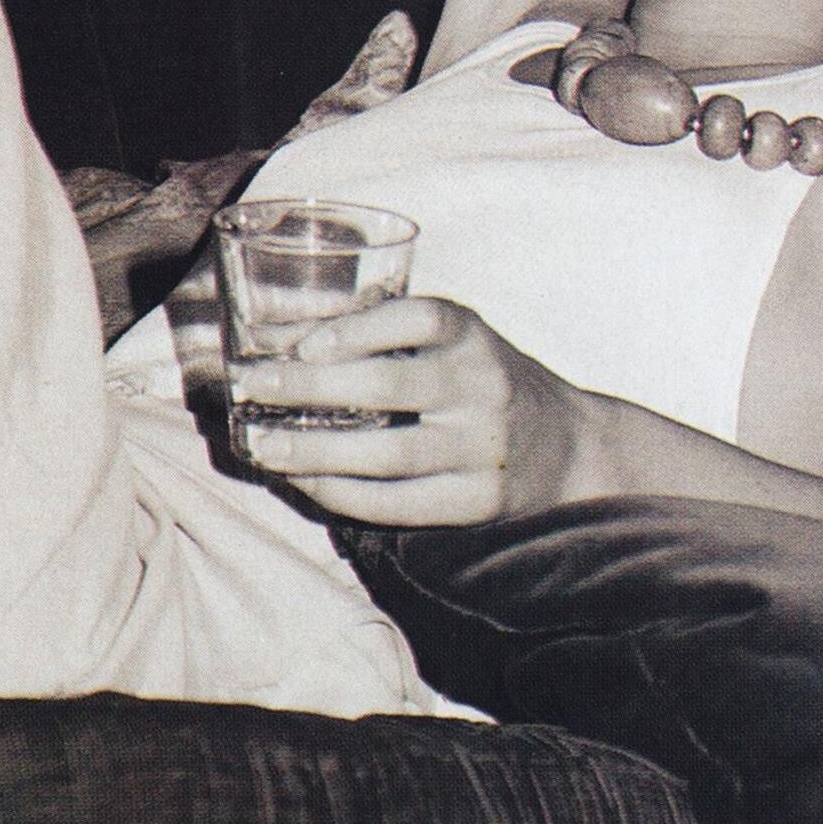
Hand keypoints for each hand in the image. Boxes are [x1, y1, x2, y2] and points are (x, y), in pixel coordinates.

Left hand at [230, 296, 590, 528]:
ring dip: (316, 453)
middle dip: (311, 389)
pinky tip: (307, 484)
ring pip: (388, 455)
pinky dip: (347, 496)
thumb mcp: (452, 340)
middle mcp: (481, 387)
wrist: (569, 448)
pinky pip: (401, 504)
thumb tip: (280, 339)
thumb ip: (383, 333)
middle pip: (388, 388)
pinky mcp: (477, 502)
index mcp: (471, 334)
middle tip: (254, 388)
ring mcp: (481, 449)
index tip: (303, 344)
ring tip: (264, 447)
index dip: (356, 329)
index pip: (416, 319)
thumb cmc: (482, 380)